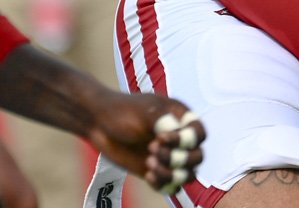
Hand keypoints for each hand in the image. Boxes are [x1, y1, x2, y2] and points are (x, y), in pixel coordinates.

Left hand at [86, 92, 204, 193]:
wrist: (100, 123)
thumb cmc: (123, 111)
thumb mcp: (147, 111)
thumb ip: (166, 122)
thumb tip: (178, 136)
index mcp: (181, 119)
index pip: (198, 135)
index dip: (185, 140)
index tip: (160, 137)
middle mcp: (179, 139)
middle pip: (197, 157)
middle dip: (178, 159)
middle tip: (152, 150)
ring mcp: (168, 156)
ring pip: (187, 174)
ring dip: (171, 174)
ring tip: (149, 164)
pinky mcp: (156, 171)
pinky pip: (171, 186)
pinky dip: (163, 184)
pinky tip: (148, 176)